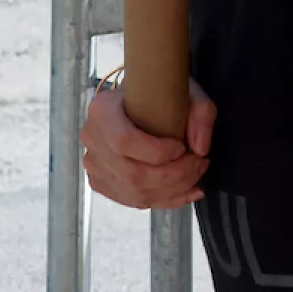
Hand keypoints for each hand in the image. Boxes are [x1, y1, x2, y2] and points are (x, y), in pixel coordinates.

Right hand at [80, 78, 216, 210]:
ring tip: (196, 178)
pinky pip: (133, 201)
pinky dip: (165, 201)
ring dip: (173, 191)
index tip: (182, 147)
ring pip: (134, 192)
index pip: (124, 141)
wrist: (139, 98)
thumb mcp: (185, 90)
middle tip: (200, 165)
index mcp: (102, 109)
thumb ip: (200, 113)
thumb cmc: (160, 92)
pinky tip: (187, 192)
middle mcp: (92, 138)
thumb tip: (200, 149)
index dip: (156, 152)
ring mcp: (94, 164)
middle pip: (132, 174)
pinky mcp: (102, 182)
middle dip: (173, 176)